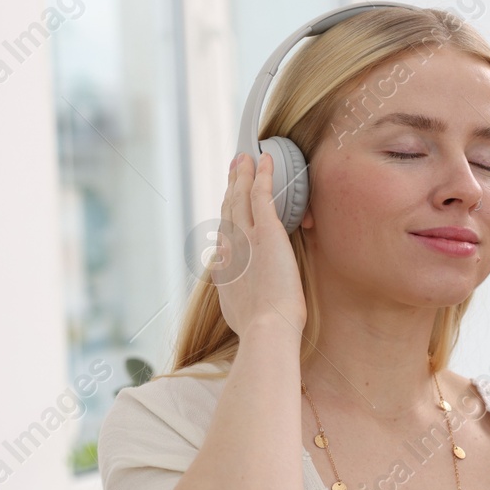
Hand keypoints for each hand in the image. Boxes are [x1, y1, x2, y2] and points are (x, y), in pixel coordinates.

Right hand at [212, 151, 307, 336]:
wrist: (266, 328)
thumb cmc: (261, 330)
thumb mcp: (242, 316)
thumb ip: (241, 303)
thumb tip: (243, 306)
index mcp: (225, 270)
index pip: (224, 235)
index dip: (225, 217)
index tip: (227, 204)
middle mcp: (231, 249)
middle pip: (228, 210)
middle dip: (230, 188)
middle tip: (233, 169)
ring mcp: (246, 238)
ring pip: (241, 197)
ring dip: (243, 175)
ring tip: (245, 158)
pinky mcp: (266, 232)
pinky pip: (261, 195)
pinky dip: (262, 175)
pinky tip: (264, 160)